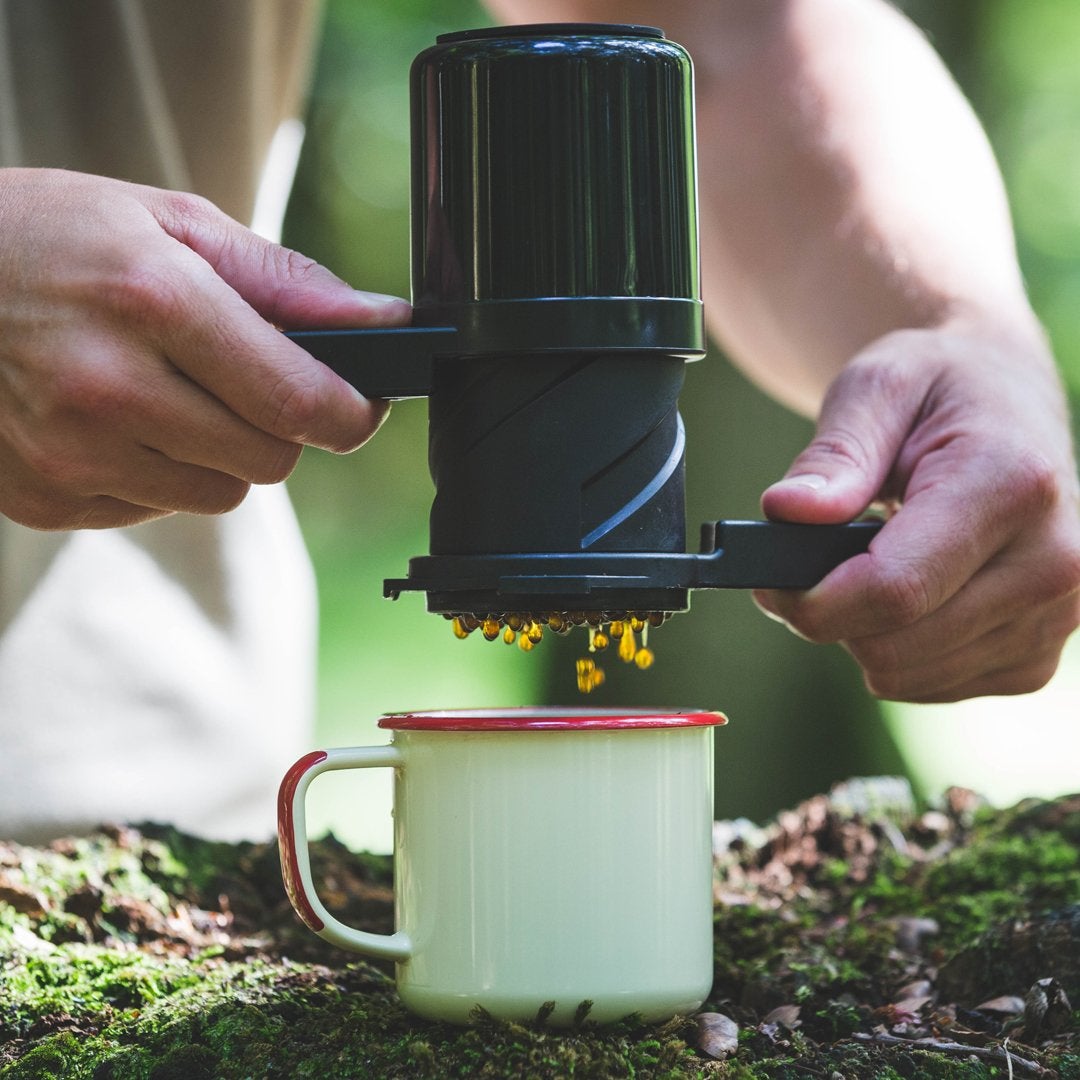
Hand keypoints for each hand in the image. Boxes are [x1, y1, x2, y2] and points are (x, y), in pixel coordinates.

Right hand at [0, 168, 409, 529]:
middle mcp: (109, 389)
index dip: (353, 413)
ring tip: (165, 389)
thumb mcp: (170, 222)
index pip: (300, 401)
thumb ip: (286, 279)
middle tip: (245, 378)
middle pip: (272, 459)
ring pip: (222, 491)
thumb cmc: (52, 237)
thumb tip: (385, 320)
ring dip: (220, 449)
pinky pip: (160, 507)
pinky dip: (160, 471)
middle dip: (280, 423)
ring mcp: (72, 455)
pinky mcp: (48, 499)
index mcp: (153, 303)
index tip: (364, 403)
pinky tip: (113, 418)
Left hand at [752, 320, 1079, 701]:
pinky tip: (902, 596)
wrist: (1005, 394)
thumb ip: (833, 457)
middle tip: (803, 570)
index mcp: (1012, 486)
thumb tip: (784, 512)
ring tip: (857, 570)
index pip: (894, 588)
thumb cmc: (935, 386)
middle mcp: (1053, 562)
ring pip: (909, 677)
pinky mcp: (1038, 653)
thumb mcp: (877, 387)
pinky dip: (897, 653)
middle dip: (828, 616)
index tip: (768, 582)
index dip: (812, 601)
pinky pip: (934, 686)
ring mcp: (1056, 616)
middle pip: (896, 647)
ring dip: (860, 635)